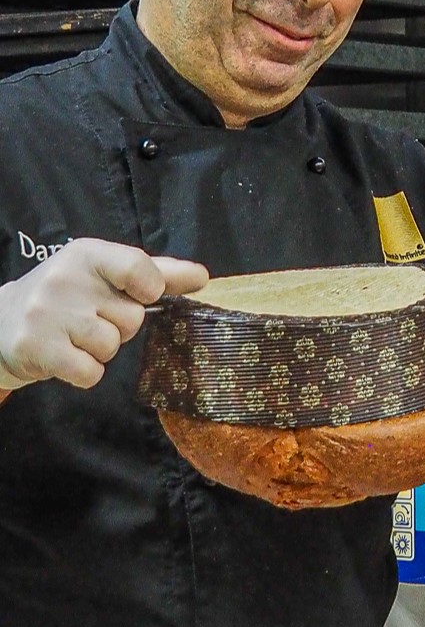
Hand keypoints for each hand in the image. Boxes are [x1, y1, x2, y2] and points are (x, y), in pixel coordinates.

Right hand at [0, 239, 208, 390]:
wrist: (4, 323)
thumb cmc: (68, 299)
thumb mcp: (106, 276)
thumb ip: (157, 275)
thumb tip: (202, 277)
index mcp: (87, 254)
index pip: (140, 268)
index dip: (150, 289)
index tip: (141, 295)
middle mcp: (65, 278)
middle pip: (131, 318)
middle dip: (117, 327)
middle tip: (88, 320)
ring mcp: (47, 312)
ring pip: (111, 347)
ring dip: (99, 351)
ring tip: (74, 338)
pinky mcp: (37, 347)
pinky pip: (90, 372)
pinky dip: (84, 373)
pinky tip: (65, 357)